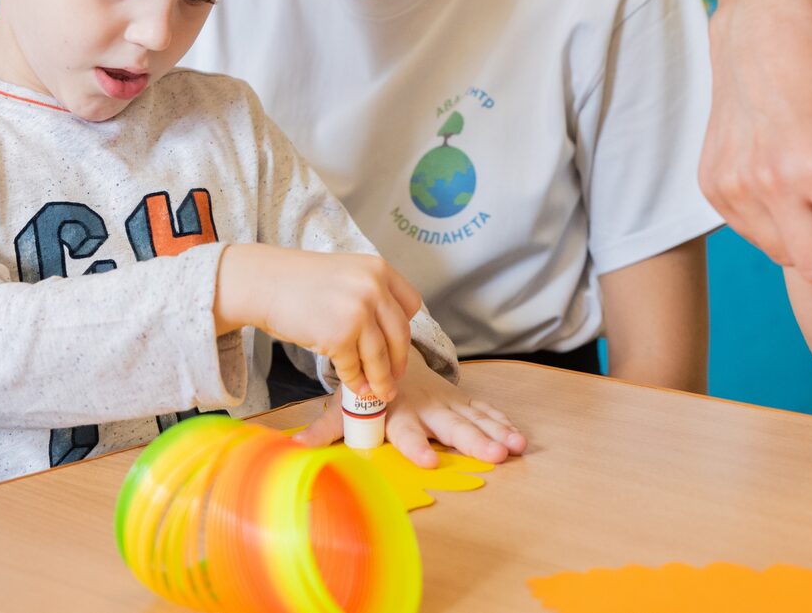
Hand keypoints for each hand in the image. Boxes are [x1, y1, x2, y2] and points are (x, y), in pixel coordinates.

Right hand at [215, 246, 420, 401]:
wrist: (263, 283)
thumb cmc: (298, 281)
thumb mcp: (345, 274)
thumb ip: (369, 293)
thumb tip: (387, 333)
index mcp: (378, 269)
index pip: (411, 304)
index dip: (405, 327)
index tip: (397, 344)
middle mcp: (373, 288)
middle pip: (400, 335)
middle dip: (398, 362)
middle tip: (394, 378)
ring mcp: (358, 312)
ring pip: (380, 357)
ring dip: (380, 380)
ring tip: (378, 392)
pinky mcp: (339, 336)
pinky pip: (354, 367)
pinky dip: (355, 381)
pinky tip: (354, 386)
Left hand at [292, 353, 525, 465]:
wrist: (385, 348)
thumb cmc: (363, 385)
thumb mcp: (342, 405)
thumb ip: (322, 429)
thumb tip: (292, 447)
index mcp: (395, 408)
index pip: (405, 430)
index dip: (415, 445)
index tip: (428, 462)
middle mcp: (422, 405)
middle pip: (448, 426)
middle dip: (471, 440)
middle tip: (494, 455)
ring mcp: (443, 402)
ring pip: (472, 417)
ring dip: (494, 432)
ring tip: (514, 448)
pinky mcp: (457, 400)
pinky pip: (482, 410)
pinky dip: (501, 422)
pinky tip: (519, 438)